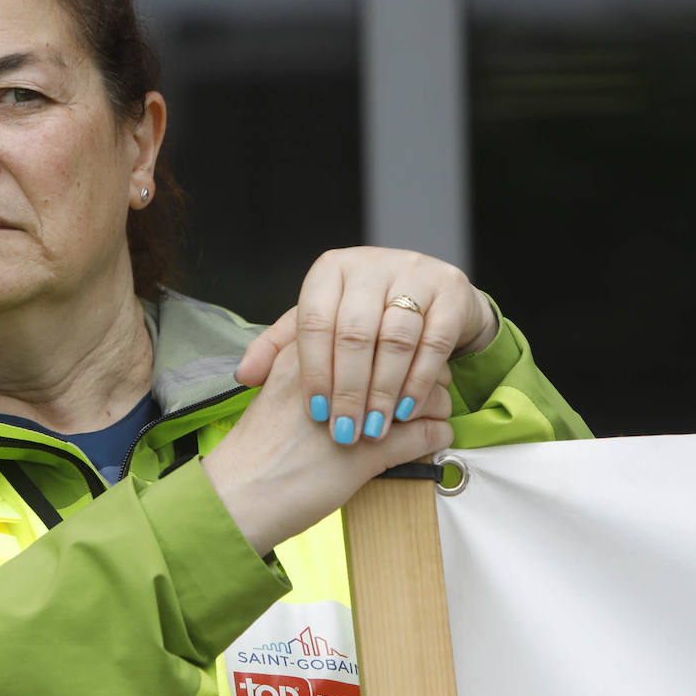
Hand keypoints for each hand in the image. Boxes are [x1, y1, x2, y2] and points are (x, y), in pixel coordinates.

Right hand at [205, 341, 452, 553]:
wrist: (237, 495)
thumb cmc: (257, 449)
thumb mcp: (283, 391)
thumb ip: (319, 373)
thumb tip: (358, 372)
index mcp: (314, 351)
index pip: (377, 328)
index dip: (395, 350)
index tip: (396, 370)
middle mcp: (341, 373)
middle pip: (408, 353)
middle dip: (422, 373)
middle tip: (419, 395)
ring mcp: (359, 410)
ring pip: (426, 391)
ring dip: (435, 405)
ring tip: (428, 419)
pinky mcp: (372, 451)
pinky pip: (428, 433)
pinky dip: (437, 437)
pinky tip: (433, 441)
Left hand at [235, 248, 496, 443]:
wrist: (430, 295)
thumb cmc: (365, 315)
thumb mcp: (321, 324)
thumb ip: (281, 348)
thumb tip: (245, 376)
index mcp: (330, 270)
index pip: (314, 321)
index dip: (314, 370)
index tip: (315, 413)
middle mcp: (370, 264)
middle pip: (353, 332)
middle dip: (348, 389)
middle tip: (346, 430)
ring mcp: (414, 273)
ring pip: (395, 338)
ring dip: (383, 390)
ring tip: (375, 427)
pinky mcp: (450, 291)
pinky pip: (433, 341)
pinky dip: (418, 380)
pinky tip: (406, 410)